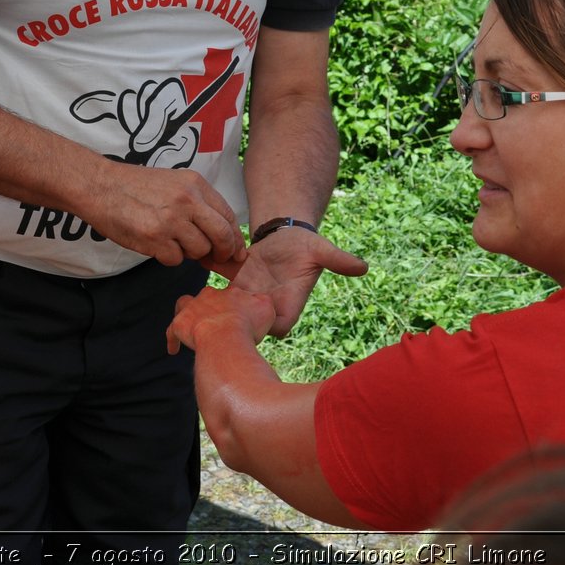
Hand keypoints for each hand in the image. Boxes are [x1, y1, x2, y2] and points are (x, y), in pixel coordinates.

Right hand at [86, 161, 246, 267]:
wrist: (101, 186)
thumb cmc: (135, 187)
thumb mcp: (173, 183)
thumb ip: (197, 204)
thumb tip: (219, 236)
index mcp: (195, 184)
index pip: (228, 215)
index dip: (235, 238)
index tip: (236, 251)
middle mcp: (188, 200)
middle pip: (222, 236)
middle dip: (223, 252)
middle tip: (217, 259)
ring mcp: (172, 220)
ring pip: (199, 250)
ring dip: (189, 253)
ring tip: (171, 241)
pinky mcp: (155, 238)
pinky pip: (175, 260)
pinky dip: (168, 257)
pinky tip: (156, 244)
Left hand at [166, 285, 276, 354]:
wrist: (226, 337)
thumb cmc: (248, 326)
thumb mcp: (267, 310)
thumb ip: (264, 303)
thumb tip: (262, 302)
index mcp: (231, 292)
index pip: (231, 295)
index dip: (235, 306)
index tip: (238, 318)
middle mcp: (210, 295)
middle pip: (208, 297)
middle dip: (212, 308)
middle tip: (218, 325)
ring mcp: (193, 308)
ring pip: (185, 305)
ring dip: (188, 316)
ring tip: (191, 329)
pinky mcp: (180, 324)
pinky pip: (172, 331)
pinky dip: (173, 340)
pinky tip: (174, 350)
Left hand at [204, 227, 366, 336]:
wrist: (287, 236)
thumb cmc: (307, 246)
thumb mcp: (322, 251)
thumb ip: (338, 260)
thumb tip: (364, 267)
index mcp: (289, 303)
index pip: (277, 328)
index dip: (266, 326)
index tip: (254, 310)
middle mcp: (267, 306)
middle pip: (251, 327)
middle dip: (235, 321)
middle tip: (221, 307)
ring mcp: (250, 298)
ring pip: (231, 314)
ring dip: (217, 308)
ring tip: (205, 296)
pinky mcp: (235, 287)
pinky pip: (220, 297)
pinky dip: (209, 291)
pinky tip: (200, 277)